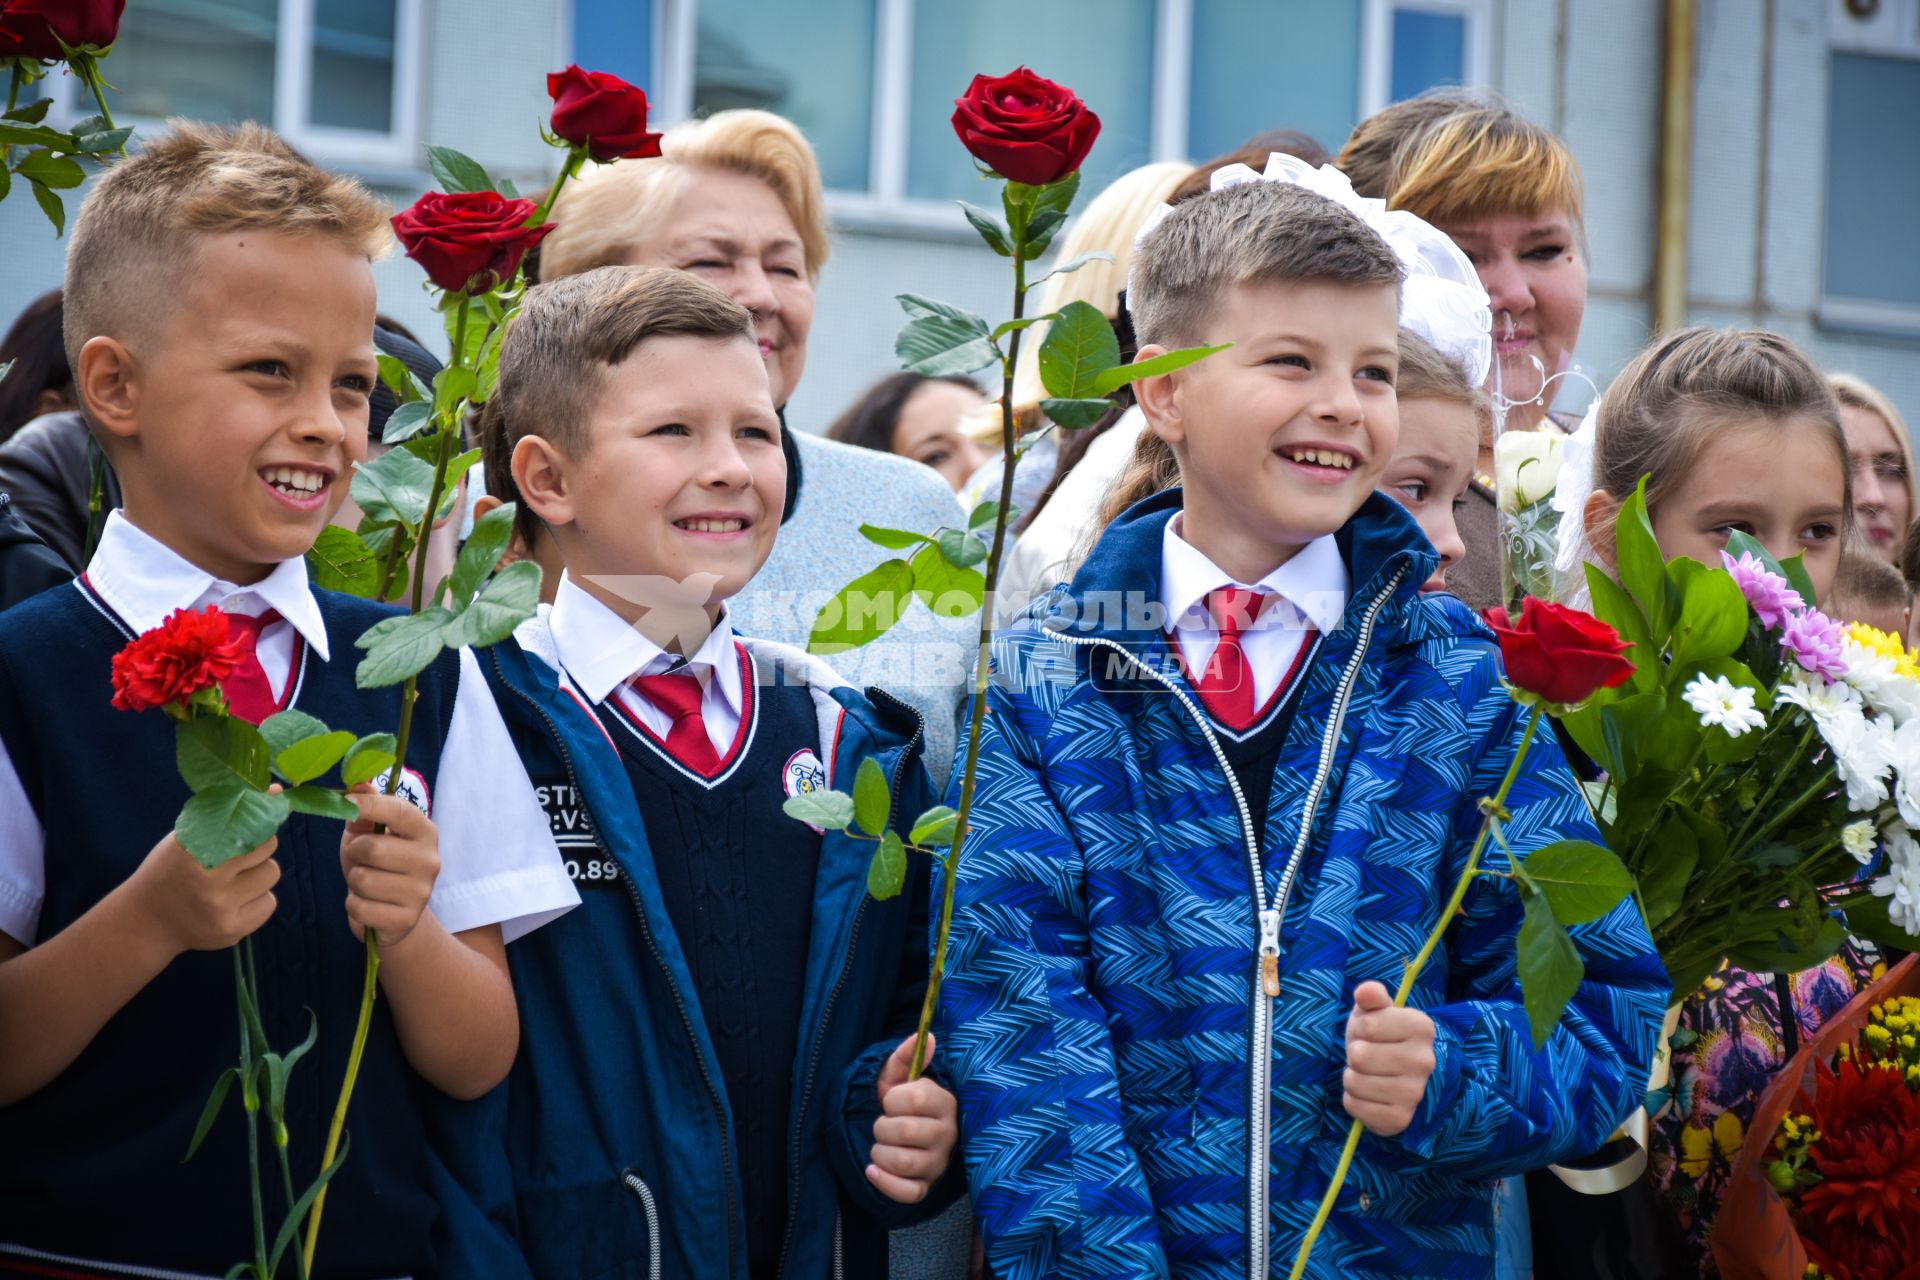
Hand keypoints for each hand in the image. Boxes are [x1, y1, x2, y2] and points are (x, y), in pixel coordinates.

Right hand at [128, 827, 279, 955]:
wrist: (145, 923)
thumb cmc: (171, 871)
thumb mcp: (188, 837)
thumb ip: (227, 813)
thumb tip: (276, 790)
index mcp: (193, 850)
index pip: (250, 825)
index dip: (254, 825)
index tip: (249, 828)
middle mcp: (207, 879)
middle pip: (267, 847)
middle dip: (257, 849)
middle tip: (236, 858)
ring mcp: (220, 908)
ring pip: (271, 873)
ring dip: (258, 874)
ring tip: (232, 881)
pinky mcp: (232, 930)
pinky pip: (269, 903)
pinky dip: (257, 900)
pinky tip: (233, 902)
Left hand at [339, 783, 440, 948]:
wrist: (394, 915)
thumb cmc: (379, 865)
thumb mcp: (370, 833)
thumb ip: (366, 808)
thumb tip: (359, 782)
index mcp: (425, 832)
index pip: (400, 812)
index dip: (371, 805)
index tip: (347, 802)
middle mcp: (430, 860)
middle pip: (373, 848)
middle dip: (356, 854)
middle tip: (362, 860)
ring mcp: (421, 892)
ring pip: (363, 880)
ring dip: (354, 882)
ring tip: (367, 884)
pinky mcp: (406, 919)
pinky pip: (360, 907)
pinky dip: (355, 906)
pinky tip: (369, 904)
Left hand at [868, 1035, 957, 1203]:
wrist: (903, 1134)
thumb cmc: (902, 1102)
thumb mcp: (900, 1076)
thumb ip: (907, 1056)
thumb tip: (925, 1036)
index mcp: (944, 1103)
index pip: (916, 1098)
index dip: (892, 1099)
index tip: (890, 1100)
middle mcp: (947, 1134)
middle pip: (904, 1132)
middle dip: (881, 1127)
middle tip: (883, 1125)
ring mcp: (938, 1163)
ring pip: (903, 1163)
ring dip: (879, 1153)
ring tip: (880, 1146)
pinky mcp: (926, 1187)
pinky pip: (907, 1193)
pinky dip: (884, 1182)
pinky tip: (872, 1170)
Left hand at [1341, 981, 1436, 1136]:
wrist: (1396, 1077)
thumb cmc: (1380, 1037)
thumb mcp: (1374, 1011)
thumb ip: (1370, 996)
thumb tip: (1365, 992)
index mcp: (1421, 1027)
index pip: (1367, 1025)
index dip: (1361, 1028)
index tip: (1372, 1033)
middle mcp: (1425, 1061)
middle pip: (1359, 1055)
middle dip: (1355, 1054)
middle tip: (1368, 1056)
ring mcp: (1415, 1093)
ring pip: (1354, 1082)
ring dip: (1352, 1078)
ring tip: (1368, 1074)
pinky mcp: (1400, 1119)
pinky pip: (1354, 1106)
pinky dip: (1353, 1100)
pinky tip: (1369, 1095)